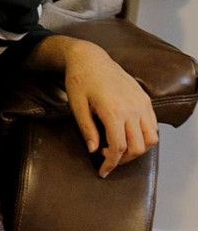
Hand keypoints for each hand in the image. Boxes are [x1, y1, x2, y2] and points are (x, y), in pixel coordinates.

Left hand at [63, 44, 158, 176]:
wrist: (90, 59)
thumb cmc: (79, 81)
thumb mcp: (77, 107)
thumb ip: (88, 130)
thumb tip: (94, 150)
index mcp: (114, 112)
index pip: (119, 147)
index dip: (111, 164)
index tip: (102, 172)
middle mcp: (132, 108)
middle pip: (138, 146)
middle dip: (123, 160)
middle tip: (108, 160)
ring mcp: (142, 103)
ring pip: (151, 138)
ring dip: (137, 149)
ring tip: (118, 149)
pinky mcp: (145, 99)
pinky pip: (153, 125)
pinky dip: (144, 136)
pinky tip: (127, 136)